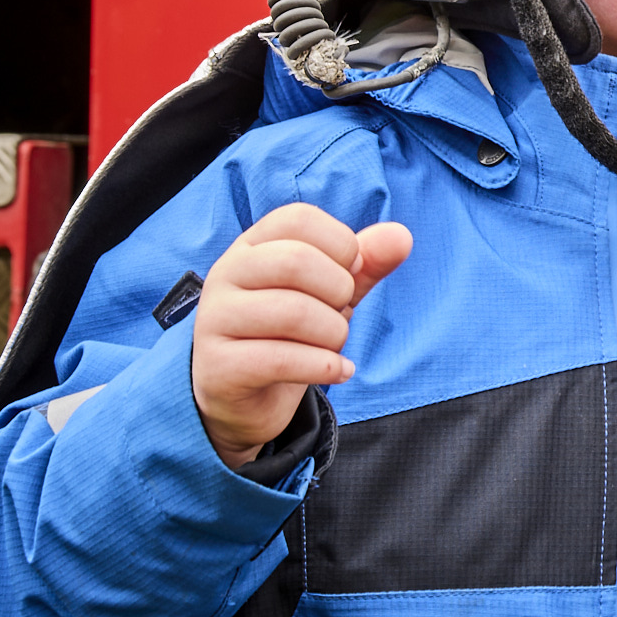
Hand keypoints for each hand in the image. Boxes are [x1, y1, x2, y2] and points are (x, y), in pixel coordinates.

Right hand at [191, 204, 411, 470]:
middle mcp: (225, 275)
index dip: (341, 244)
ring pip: (292, 312)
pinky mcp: (219, 367)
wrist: (248, 398)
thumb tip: (401, 235)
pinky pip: (282, 360)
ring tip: (333, 345)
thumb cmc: (293, 332)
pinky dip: (325, 366)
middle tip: (340, 313)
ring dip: (334, 334)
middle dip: (339, 290)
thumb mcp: (333, 291)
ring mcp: (214, 320)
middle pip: (295, 262)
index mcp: (251, 246)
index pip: (299, 218)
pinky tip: (339, 371)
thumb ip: (367, 262)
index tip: (348, 273)